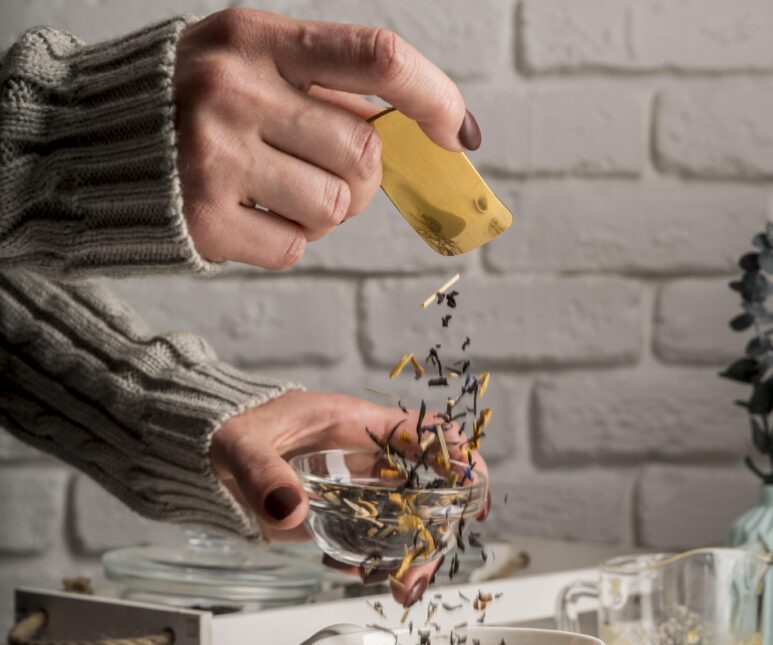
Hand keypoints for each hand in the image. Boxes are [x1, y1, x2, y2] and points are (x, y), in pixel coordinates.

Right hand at [173, 7, 480, 269]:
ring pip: (336, 209)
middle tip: (319, 170)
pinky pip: (295, 250)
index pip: (376, 56)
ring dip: (321, 213)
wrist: (84, 146)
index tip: (460, 133)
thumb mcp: (244, 62)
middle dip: (360, 175)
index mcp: (255, 38)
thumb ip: (320, 87)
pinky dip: (284, 243)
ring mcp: (215, 157)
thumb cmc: (187, 105)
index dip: (434, 96)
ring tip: (272, 191)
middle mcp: (234, 90)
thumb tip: (416, 134)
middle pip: (364, 152)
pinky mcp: (205, 220)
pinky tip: (244, 216)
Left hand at [210, 391, 488, 605]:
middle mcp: (370, 457)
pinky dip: (383, 562)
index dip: (458, 456)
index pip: (425, 431)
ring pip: (410, 518)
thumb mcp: (239, 443)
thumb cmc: (228, 430)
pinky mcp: (345, 513)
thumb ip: (261, 472)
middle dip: (437, 530)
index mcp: (358, 424)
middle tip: (420, 571)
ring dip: (416, 554)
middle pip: (428, 487)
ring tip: (402, 589)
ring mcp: (360, 488)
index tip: (473, 490)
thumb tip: (289, 508)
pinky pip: (379, 537)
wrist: (208, 451)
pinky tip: (369, 579)